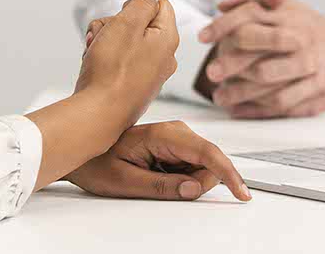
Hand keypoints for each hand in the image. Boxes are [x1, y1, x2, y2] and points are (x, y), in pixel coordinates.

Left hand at [66, 120, 252, 201]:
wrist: (82, 152)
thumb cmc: (97, 163)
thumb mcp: (126, 181)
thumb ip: (162, 186)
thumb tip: (193, 188)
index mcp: (164, 134)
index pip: (208, 153)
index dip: (228, 174)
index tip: (242, 193)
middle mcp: (175, 132)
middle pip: (209, 163)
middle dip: (198, 183)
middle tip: (167, 190)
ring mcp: (176, 138)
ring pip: (202, 167)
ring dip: (187, 182)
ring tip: (152, 179)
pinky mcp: (174, 147)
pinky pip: (191, 168)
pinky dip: (181, 179)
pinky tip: (156, 176)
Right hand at [74, 0, 178, 129]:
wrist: (99, 113)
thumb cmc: (112, 72)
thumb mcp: (127, 23)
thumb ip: (142, 3)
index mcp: (167, 39)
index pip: (161, 4)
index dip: (137, 4)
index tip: (123, 12)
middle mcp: (162, 57)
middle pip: (138, 23)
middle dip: (115, 24)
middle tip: (105, 35)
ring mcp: (148, 73)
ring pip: (125, 41)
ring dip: (106, 40)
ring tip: (97, 53)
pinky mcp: (133, 84)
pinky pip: (119, 60)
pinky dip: (105, 58)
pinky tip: (96, 66)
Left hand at [195, 0, 324, 118]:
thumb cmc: (306, 27)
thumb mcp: (282, 4)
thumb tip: (224, 5)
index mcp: (285, 11)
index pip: (249, 12)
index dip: (223, 24)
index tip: (204, 37)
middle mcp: (297, 33)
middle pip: (254, 42)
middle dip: (229, 60)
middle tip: (212, 72)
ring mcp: (308, 60)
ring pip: (265, 75)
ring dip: (239, 89)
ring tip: (221, 96)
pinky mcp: (318, 85)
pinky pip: (284, 100)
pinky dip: (258, 108)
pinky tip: (240, 109)